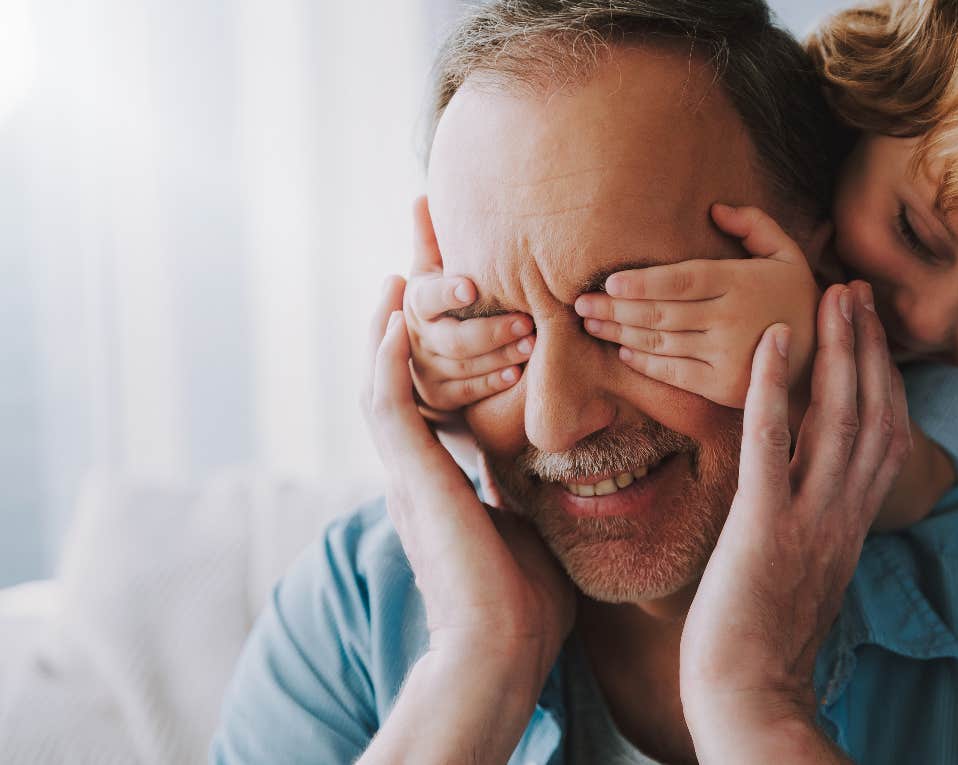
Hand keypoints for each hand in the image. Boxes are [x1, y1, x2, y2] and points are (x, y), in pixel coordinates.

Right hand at [362, 274, 573, 672]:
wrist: (504, 648)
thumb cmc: (527, 603)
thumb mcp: (531, 525)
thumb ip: (528, 492)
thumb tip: (558, 473)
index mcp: (444, 478)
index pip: (434, 395)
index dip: (434, 349)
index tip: (454, 302)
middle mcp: (417, 468)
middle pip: (400, 375)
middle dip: (406, 318)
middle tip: (412, 260)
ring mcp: (408, 473)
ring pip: (382, 381)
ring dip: (389, 324)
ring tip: (399, 269)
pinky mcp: (411, 479)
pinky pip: (387, 406)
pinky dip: (385, 361)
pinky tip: (392, 317)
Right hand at [404, 196, 534, 423]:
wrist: (424, 354)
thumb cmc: (441, 301)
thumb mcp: (431, 271)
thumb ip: (431, 239)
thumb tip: (422, 195)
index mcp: (415, 302)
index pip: (429, 297)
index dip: (448, 292)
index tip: (472, 287)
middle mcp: (416, 337)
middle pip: (452, 339)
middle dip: (490, 331)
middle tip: (527, 321)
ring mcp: (427, 370)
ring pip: (464, 366)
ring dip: (500, 356)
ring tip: (533, 344)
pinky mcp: (441, 396)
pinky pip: (468, 391)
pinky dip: (493, 381)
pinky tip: (518, 373)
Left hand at [574, 203, 819, 407]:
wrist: (824, 358)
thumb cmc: (796, 298)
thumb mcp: (787, 254)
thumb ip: (754, 225)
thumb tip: (713, 210)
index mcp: (741, 283)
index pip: (683, 281)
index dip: (643, 282)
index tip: (610, 281)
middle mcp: (731, 320)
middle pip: (662, 313)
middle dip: (615, 308)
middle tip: (579, 302)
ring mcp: (726, 356)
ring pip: (661, 343)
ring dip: (620, 333)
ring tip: (591, 323)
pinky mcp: (723, 386)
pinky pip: (674, 373)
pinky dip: (645, 363)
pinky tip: (623, 351)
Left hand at [679, 282, 909, 760]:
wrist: (748, 698)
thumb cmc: (763, 640)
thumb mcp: (805, 570)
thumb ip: (814, 522)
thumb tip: (802, 484)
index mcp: (851, 525)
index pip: (884, 438)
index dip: (882, 378)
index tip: (870, 332)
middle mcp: (843, 517)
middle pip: (873, 416)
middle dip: (868, 348)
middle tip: (857, 290)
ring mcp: (809, 521)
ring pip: (838, 420)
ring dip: (837, 351)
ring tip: (831, 296)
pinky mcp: (764, 529)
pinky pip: (772, 447)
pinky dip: (772, 389)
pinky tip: (769, 340)